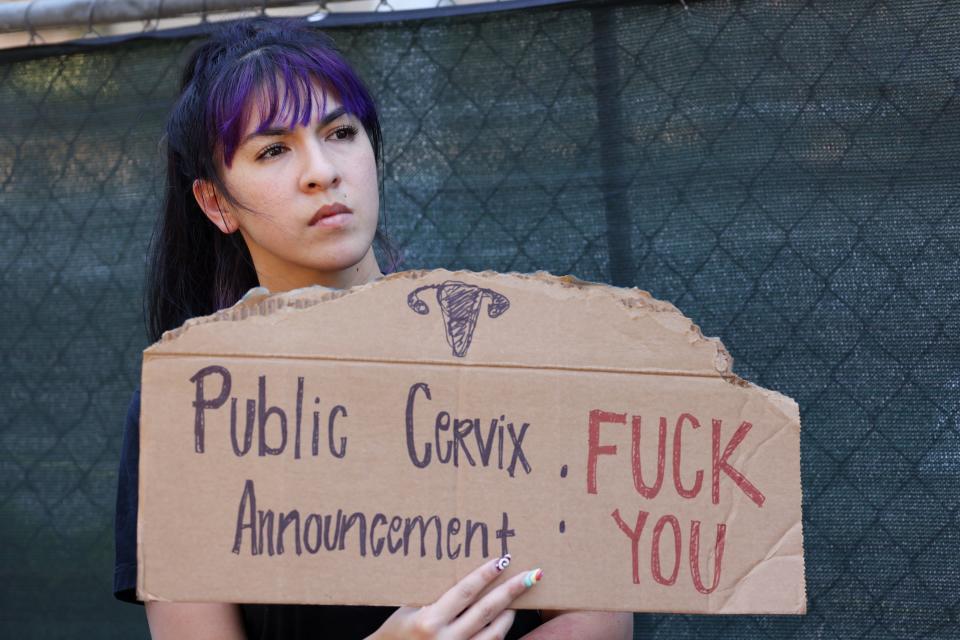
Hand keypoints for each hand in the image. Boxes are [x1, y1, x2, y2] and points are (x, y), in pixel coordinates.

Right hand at [370, 554, 542, 639]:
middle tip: (532, 574)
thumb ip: (435, 594)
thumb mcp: (409, 609)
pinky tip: (504, 619)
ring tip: (519, 596)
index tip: (502, 559)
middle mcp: (445, 639)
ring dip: (509, 613)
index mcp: (429, 621)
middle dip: (511, 590)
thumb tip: (466, 573)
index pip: (465, 592)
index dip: (485, 575)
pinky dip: (499, 632)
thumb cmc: (396, 632)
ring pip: (493, 633)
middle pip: (486, 610)